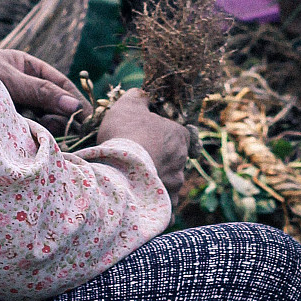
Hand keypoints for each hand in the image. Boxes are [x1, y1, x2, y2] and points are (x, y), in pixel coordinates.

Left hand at [0, 48, 91, 132]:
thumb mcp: (10, 80)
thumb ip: (40, 91)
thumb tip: (74, 105)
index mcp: (29, 68)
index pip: (60, 83)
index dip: (76, 100)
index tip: (89, 117)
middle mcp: (28, 88)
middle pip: (56, 105)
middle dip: (62, 116)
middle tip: (66, 127)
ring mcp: (19, 108)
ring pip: (46, 121)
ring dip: (48, 127)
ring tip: (37, 127)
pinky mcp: (12, 126)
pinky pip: (32, 133)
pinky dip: (36, 136)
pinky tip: (31, 137)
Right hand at [97, 88, 189, 205]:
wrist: (118, 173)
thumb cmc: (125, 135)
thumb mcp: (127, 106)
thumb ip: (138, 96)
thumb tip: (144, 92)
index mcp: (179, 137)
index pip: (181, 134)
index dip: (166, 135)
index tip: (150, 137)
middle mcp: (182, 162)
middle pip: (175, 159)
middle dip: (161, 159)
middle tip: (139, 159)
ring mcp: (175, 186)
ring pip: (170, 183)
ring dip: (157, 182)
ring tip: (135, 182)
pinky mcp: (167, 206)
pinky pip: (165, 207)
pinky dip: (155, 205)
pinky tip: (141, 202)